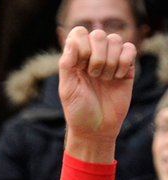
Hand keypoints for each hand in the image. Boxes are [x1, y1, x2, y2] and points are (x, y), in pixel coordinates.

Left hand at [59, 27, 135, 162]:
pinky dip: (124, 62)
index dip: (81, 45)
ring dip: (110, 60)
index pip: (79, 33)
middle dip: (96, 55)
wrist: (96, 129)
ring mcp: (110, 61)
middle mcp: (92, 57)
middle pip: (99, 34)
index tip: (80, 66)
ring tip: (105, 79)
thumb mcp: (67, 89)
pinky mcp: (127, 68)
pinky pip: (130, 49)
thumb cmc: (77, 111)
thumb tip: (71, 41)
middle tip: (93, 75)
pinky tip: (118, 78)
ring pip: (115, 39)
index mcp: (75, 59)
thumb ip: (66, 64)